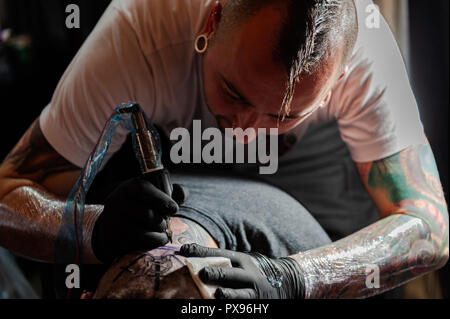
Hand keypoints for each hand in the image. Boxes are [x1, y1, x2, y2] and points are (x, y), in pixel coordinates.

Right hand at [91, 174, 186, 263]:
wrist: (114, 226)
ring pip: (143, 229)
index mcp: (129, 187)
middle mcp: (117, 201)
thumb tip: (183, 195)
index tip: (174, 209)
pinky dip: (154, 240)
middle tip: (166, 222)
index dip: (162, 199)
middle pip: (146, 213)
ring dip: (159, 231)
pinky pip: (139, 240)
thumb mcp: (153, 195)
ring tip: (162, 230)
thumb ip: (171, 192)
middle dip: (162, 220)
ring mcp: (113, 220)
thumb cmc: (141, 208)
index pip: (143, 188)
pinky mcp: (114, 236)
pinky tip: (159, 238)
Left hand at [179, 243, 304, 298]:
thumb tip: (190, 256)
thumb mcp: (241, 262)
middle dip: (216, 274)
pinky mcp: (257, 304)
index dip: (201, 252)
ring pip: (240, 294)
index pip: (219, 253)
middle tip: (203, 273)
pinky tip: (223, 307)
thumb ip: (222, 262)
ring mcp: (253, 291)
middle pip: (230, 274)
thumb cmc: (252, 271)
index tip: (184, 250)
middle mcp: (248, 274)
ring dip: (228, 295)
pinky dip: (234, 308)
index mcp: (241, 260)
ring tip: (218, 294)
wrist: (286, 281)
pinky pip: (244, 308)